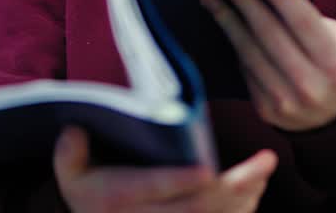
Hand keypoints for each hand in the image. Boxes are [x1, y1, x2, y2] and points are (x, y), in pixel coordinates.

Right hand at [53, 127, 275, 212]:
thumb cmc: (91, 193)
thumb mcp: (71, 173)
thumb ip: (70, 153)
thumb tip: (75, 129)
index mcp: (118, 200)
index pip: (152, 189)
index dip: (179, 181)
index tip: (206, 167)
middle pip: (198, 209)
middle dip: (236, 187)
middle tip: (265, 161)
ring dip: (246, 197)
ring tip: (264, 167)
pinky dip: (243, 210)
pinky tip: (255, 187)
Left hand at [201, 0, 335, 131]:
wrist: (334, 119)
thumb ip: (315, 21)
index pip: (303, 21)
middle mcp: (310, 86)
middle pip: (269, 34)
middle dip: (244, 2)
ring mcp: (285, 101)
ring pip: (249, 52)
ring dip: (227, 21)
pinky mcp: (265, 110)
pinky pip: (244, 68)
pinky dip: (235, 44)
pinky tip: (225, 24)